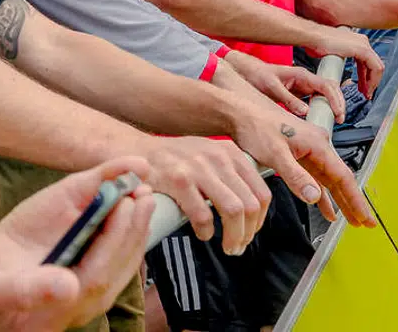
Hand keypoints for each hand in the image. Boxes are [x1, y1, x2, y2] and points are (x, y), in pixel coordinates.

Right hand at [0, 158, 155, 330]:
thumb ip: (22, 290)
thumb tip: (67, 284)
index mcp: (44, 315)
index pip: (94, 276)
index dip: (115, 241)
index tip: (129, 203)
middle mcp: (58, 313)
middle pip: (107, 275)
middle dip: (129, 235)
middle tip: (145, 194)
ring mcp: (56, 306)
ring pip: (104, 274)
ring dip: (125, 238)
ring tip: (138, 200)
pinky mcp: (50, 295)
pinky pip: (89, 269)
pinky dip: (107, 244)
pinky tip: (113, 222)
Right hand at [138, 136, 269, 255]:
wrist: (135, 151)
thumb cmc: (173, 159)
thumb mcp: (208, 153)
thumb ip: (230, 172)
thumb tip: (252, 205)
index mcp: (229, 153)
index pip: (262, 192)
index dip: (260, 220)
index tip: (250, 231)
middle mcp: (217, 157)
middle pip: (250, 205)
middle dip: (248, 233)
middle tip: (238, 246)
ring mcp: (198, 167)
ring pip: (233, 211)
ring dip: (233, 236)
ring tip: (227, 247)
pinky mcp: (178, 180)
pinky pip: (203, 214)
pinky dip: (206, 231)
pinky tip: (202, 233)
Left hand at [225, 89, 377, 227]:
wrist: (239, 113)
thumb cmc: (255, 127)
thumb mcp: (275, 154)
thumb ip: (296, 177)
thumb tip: (314, 197)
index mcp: (317, 143)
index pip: (343, 177)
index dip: (355, 200)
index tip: (365, 218)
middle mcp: (317, 145)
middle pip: (340, 179)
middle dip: (353, 202)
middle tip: (365, 223)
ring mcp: (308, 149)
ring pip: (328, 180)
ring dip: (339, 200)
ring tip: (351, 220)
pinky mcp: (297, 154)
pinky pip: (315, 178)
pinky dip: (321, 194)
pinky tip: (325, 209)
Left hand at [237, 58, 347, 123]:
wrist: (244, 72)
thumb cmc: (256, 75)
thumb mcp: (272, 88)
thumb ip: (288, 99)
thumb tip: (305, 112)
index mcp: (301, 75)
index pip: (326, 86)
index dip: (335, 100)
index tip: (338, 113)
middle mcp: (304, 80)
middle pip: (329, 90)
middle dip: (338, 104)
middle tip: (339, 120)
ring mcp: (302, 87)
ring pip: (323, 96)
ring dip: (330, 107)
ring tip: (333, 122)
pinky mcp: (297, 94)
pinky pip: (314, 101)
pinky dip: (319, 110)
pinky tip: (319, 120)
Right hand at [305, 27, 384, 100]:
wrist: (312, 38)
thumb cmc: (316, 44)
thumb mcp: (331, 54)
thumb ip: (338, 60)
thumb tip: (335, 69)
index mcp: (356, 41)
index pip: (367, 62)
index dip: (365, 76)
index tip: (362, 87)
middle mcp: (362, 41)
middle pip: (374, 65)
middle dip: (370, 81)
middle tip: (366, 92)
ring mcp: (364, 44)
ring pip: (377, 67)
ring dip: (373, 82)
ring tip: (366, 93)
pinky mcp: (363, 49)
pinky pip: (375, 68)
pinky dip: (373, 80)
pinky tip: (366, 88)